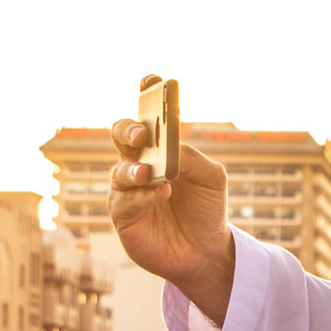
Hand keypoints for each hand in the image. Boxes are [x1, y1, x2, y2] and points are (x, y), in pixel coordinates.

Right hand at [110, 81, 237, 322]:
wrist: (206, 251)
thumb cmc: (207, 209)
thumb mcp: (211, 178)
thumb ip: (191, 158)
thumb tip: (168, 149)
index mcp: (159, 148)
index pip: (147, 115)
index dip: (146, 94)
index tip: (152, 79)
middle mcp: (139, 164)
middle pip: (121, 136)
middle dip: (128, 131)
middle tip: (142, 136)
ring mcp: (127, 190)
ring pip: (119, 172)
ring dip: (134, 171)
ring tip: (150, 174)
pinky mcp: (124, 217)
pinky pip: (124, 202)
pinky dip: (142, 197)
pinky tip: (159, 195)